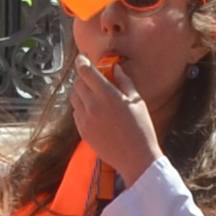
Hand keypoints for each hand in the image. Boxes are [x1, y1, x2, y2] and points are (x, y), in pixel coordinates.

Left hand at [66, 27, 161, 187]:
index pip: (86, 71)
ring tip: (96, 96)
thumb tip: (114, 68)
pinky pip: (76, 113)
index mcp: (107, 95)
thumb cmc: (141, 129)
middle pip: (77, 83)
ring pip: (74, 98)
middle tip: (95, 78)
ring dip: (82, 92)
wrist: (136, 159)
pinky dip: (82, 108)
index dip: (82, 60)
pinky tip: (96, 112)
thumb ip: (124, 82)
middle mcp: (92, 106)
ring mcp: (85, 120)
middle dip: (84, 77)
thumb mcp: (137, 101)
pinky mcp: (82, 131)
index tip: (84, 56)